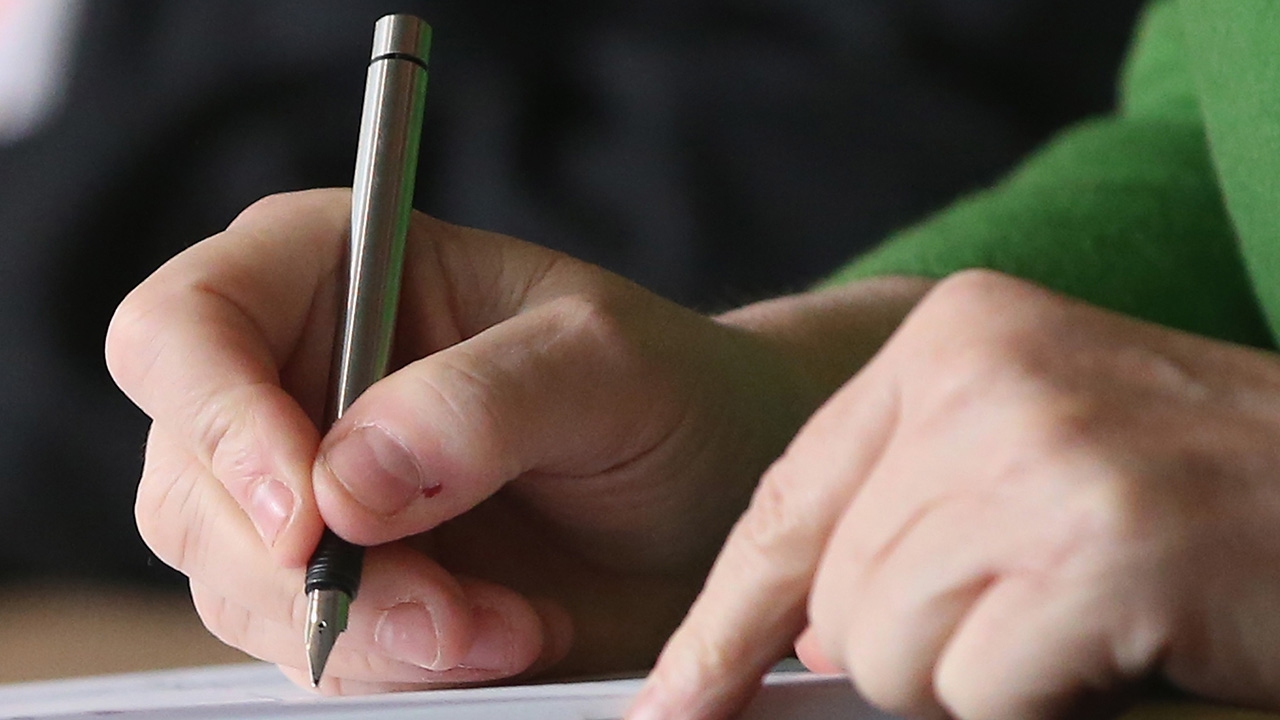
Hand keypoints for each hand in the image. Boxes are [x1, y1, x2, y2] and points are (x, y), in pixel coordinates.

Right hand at [105, 189, 926, 692]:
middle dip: (313, 569)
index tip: (311, 516)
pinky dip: (391, 666)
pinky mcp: (338, 581)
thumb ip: (484, 400)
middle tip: (452, 610)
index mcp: (331, 268)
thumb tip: (343, 486)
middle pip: (191, 479)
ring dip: (368, 631)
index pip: (185, 326)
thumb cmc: (671, 394)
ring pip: (237, 583)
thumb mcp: (609, 366)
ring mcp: (305, 488)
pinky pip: (303, 646)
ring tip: (507, 624)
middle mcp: (293, 375)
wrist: (714, 496)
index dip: (219, 421)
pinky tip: (498, 637)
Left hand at [633, 270, 1279, 719]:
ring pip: (889, 652)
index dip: (724, 615)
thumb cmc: (1208, 495)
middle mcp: (984, 373)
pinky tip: (1127, 645)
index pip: (790, 495)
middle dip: (919, 647)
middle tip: (1039, 617)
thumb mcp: (1037, 460)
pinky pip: (977, 692)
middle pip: (835, 593)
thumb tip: (797, 632)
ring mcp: (1040, 453)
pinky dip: (1043, 702)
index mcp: (956, 335)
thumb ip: (911, 515)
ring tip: (1089, 623)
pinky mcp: (1098, 549)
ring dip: (982, 678)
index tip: (674, 701)